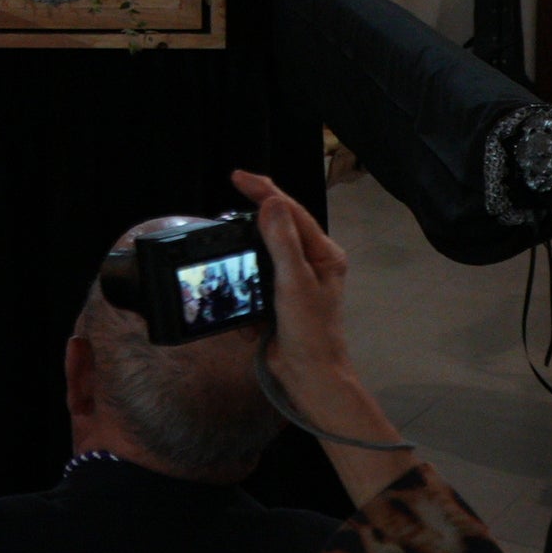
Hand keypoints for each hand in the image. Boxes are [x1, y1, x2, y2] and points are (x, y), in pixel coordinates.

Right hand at [230, 170, 355, 394]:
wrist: (309, 376)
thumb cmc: (310, 332)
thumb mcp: (294, 283)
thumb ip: (283, 242)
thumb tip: (271, 203)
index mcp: (324, 254)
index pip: (292, 212)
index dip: (265, 191)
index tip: (237, 177)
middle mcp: (312, 262)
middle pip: (280, 225)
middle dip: (256, 209)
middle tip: (232, 194)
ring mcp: (295, 279)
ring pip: (266, 247)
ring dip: (247, 240)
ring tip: (227, 228)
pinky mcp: (279, 296)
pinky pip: (257, 273)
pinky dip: (245, 271)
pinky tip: (234, 268)